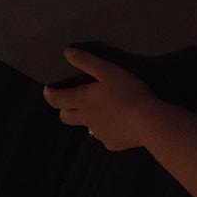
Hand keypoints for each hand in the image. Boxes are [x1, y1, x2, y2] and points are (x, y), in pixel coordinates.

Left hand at [43, 48, 157, 151]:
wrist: (148, 121)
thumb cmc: (127, 92)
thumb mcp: (108, 71)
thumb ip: (86, 61)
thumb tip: (66, 52)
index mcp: (83, 101)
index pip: (57, 99)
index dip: (50, 94)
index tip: (48, 90)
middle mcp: (86, 119)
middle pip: (66, 117)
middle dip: (65, 109)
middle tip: (71, 101)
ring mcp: (99, 134)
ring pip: (86, 127)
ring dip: (89, 119)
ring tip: (102, 111)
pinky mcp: (113, 143)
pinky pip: (105, 136)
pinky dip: (108, 129)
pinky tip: (120, 123)